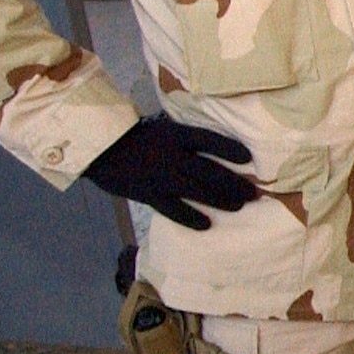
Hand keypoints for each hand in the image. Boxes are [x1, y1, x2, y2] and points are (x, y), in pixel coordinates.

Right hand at [83, 115, 256, 230]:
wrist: (99, 148)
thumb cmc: (132, 136)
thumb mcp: (160, 128)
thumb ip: (182, 139)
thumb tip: (209, 150)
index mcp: (175, 135)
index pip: (209, 140)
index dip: (230, 149)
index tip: (249, 158)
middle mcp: (172, 156)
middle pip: (210, 171)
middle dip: (234, 183)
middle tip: (254, 193)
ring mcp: (161, 177)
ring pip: (198, 191)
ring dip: (221, 200)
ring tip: (238, 206)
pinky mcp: (149, 195)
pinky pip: (174, 210)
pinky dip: (192, 218)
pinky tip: (206, 225)